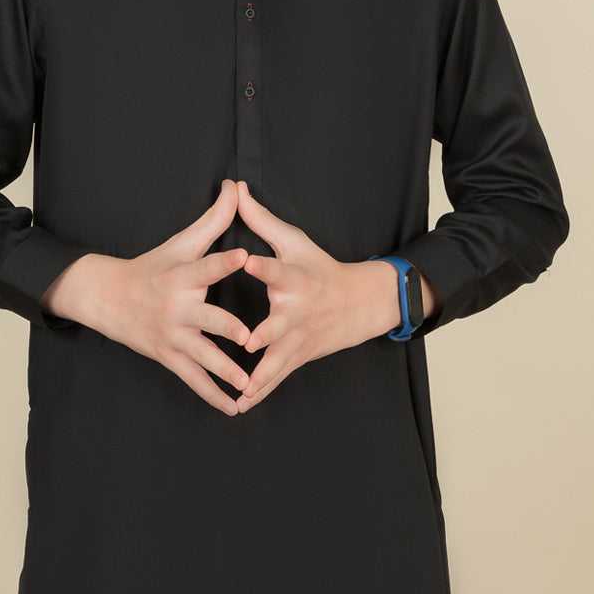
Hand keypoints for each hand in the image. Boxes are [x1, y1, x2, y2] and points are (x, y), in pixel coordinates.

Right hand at [40, 179, 250, 414]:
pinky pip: (193, 379)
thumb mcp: (181, 242)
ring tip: (247, 383)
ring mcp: (172, 336)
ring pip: (202, 356)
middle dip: (226, 327)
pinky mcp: (169, 356)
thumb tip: (237, 185)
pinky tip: (235, 407)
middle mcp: (177, 308)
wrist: (108, 298)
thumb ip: (214, 218)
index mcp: (182, 276)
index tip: (245, 256)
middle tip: (249, 336)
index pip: (206, 266)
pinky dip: (213, 395)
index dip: (224, 261)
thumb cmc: (154, 266)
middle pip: (205, 319)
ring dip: (224, 371)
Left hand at [235, 181, 402, 412]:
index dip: (262, 264)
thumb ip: (259, 218)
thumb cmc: (319, 266)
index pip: (277, 269)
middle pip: (280, 323)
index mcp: (294, 278)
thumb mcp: (294, 240)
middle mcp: (297, 310)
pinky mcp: (298, 356)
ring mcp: (299, 337)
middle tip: (247, 341)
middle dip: (265, 332)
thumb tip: (234, 188)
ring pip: (278, 359)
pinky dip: (261, 392)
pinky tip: (241, 405)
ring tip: (241, 389)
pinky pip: (277, 377)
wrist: (360, 302)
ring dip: (261, 375)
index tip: (245, 261)